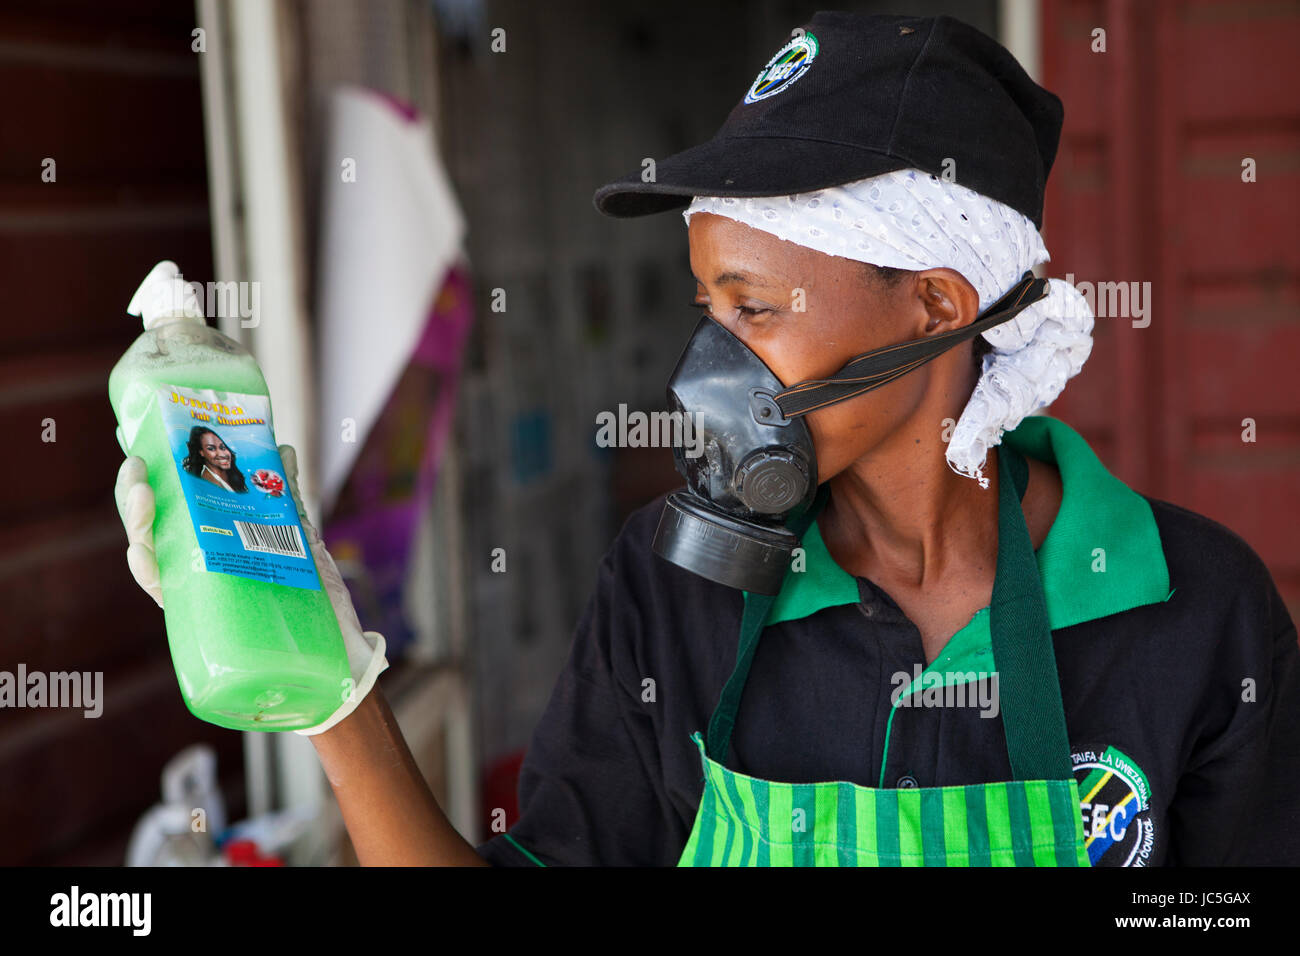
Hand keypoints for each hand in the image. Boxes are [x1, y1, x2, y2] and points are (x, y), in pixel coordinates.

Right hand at [113, 428, 387, 733]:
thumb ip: (284, 494)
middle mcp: (195, 566)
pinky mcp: (201, 620)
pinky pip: (164, 592)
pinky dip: (148, 569)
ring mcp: (195, 592)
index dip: (148, 477)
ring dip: (136, 523)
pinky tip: (141, 549)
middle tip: (138, 468)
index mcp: (210, 542)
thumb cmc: (314, 593)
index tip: (142, 446)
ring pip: (148, 555)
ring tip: (140, 495)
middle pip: (151, 526)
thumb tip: (280, 449)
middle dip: (135, 493)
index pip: (168, 506)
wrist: (338, 650)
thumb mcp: (299, 535)